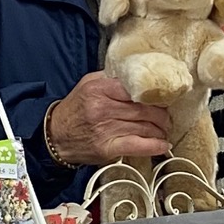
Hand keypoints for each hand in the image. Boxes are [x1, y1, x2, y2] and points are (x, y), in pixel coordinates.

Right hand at [42, 72, 172, 167]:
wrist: (56, 136)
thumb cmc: (75, 109)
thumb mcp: (89, 84)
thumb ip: (112, 79)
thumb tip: (139, 76)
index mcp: (100, 88)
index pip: (137, 89)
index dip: (155, 95)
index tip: (164, 98)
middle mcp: (103, 107)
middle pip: (145, 109)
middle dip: (162, 115)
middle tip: (167, 118)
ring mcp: (106, 129)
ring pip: (145, 127)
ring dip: (160, 130)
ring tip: (164, 130)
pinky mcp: (108, 147)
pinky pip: (139, 145)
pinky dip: (155, 146)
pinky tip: (163, 145)